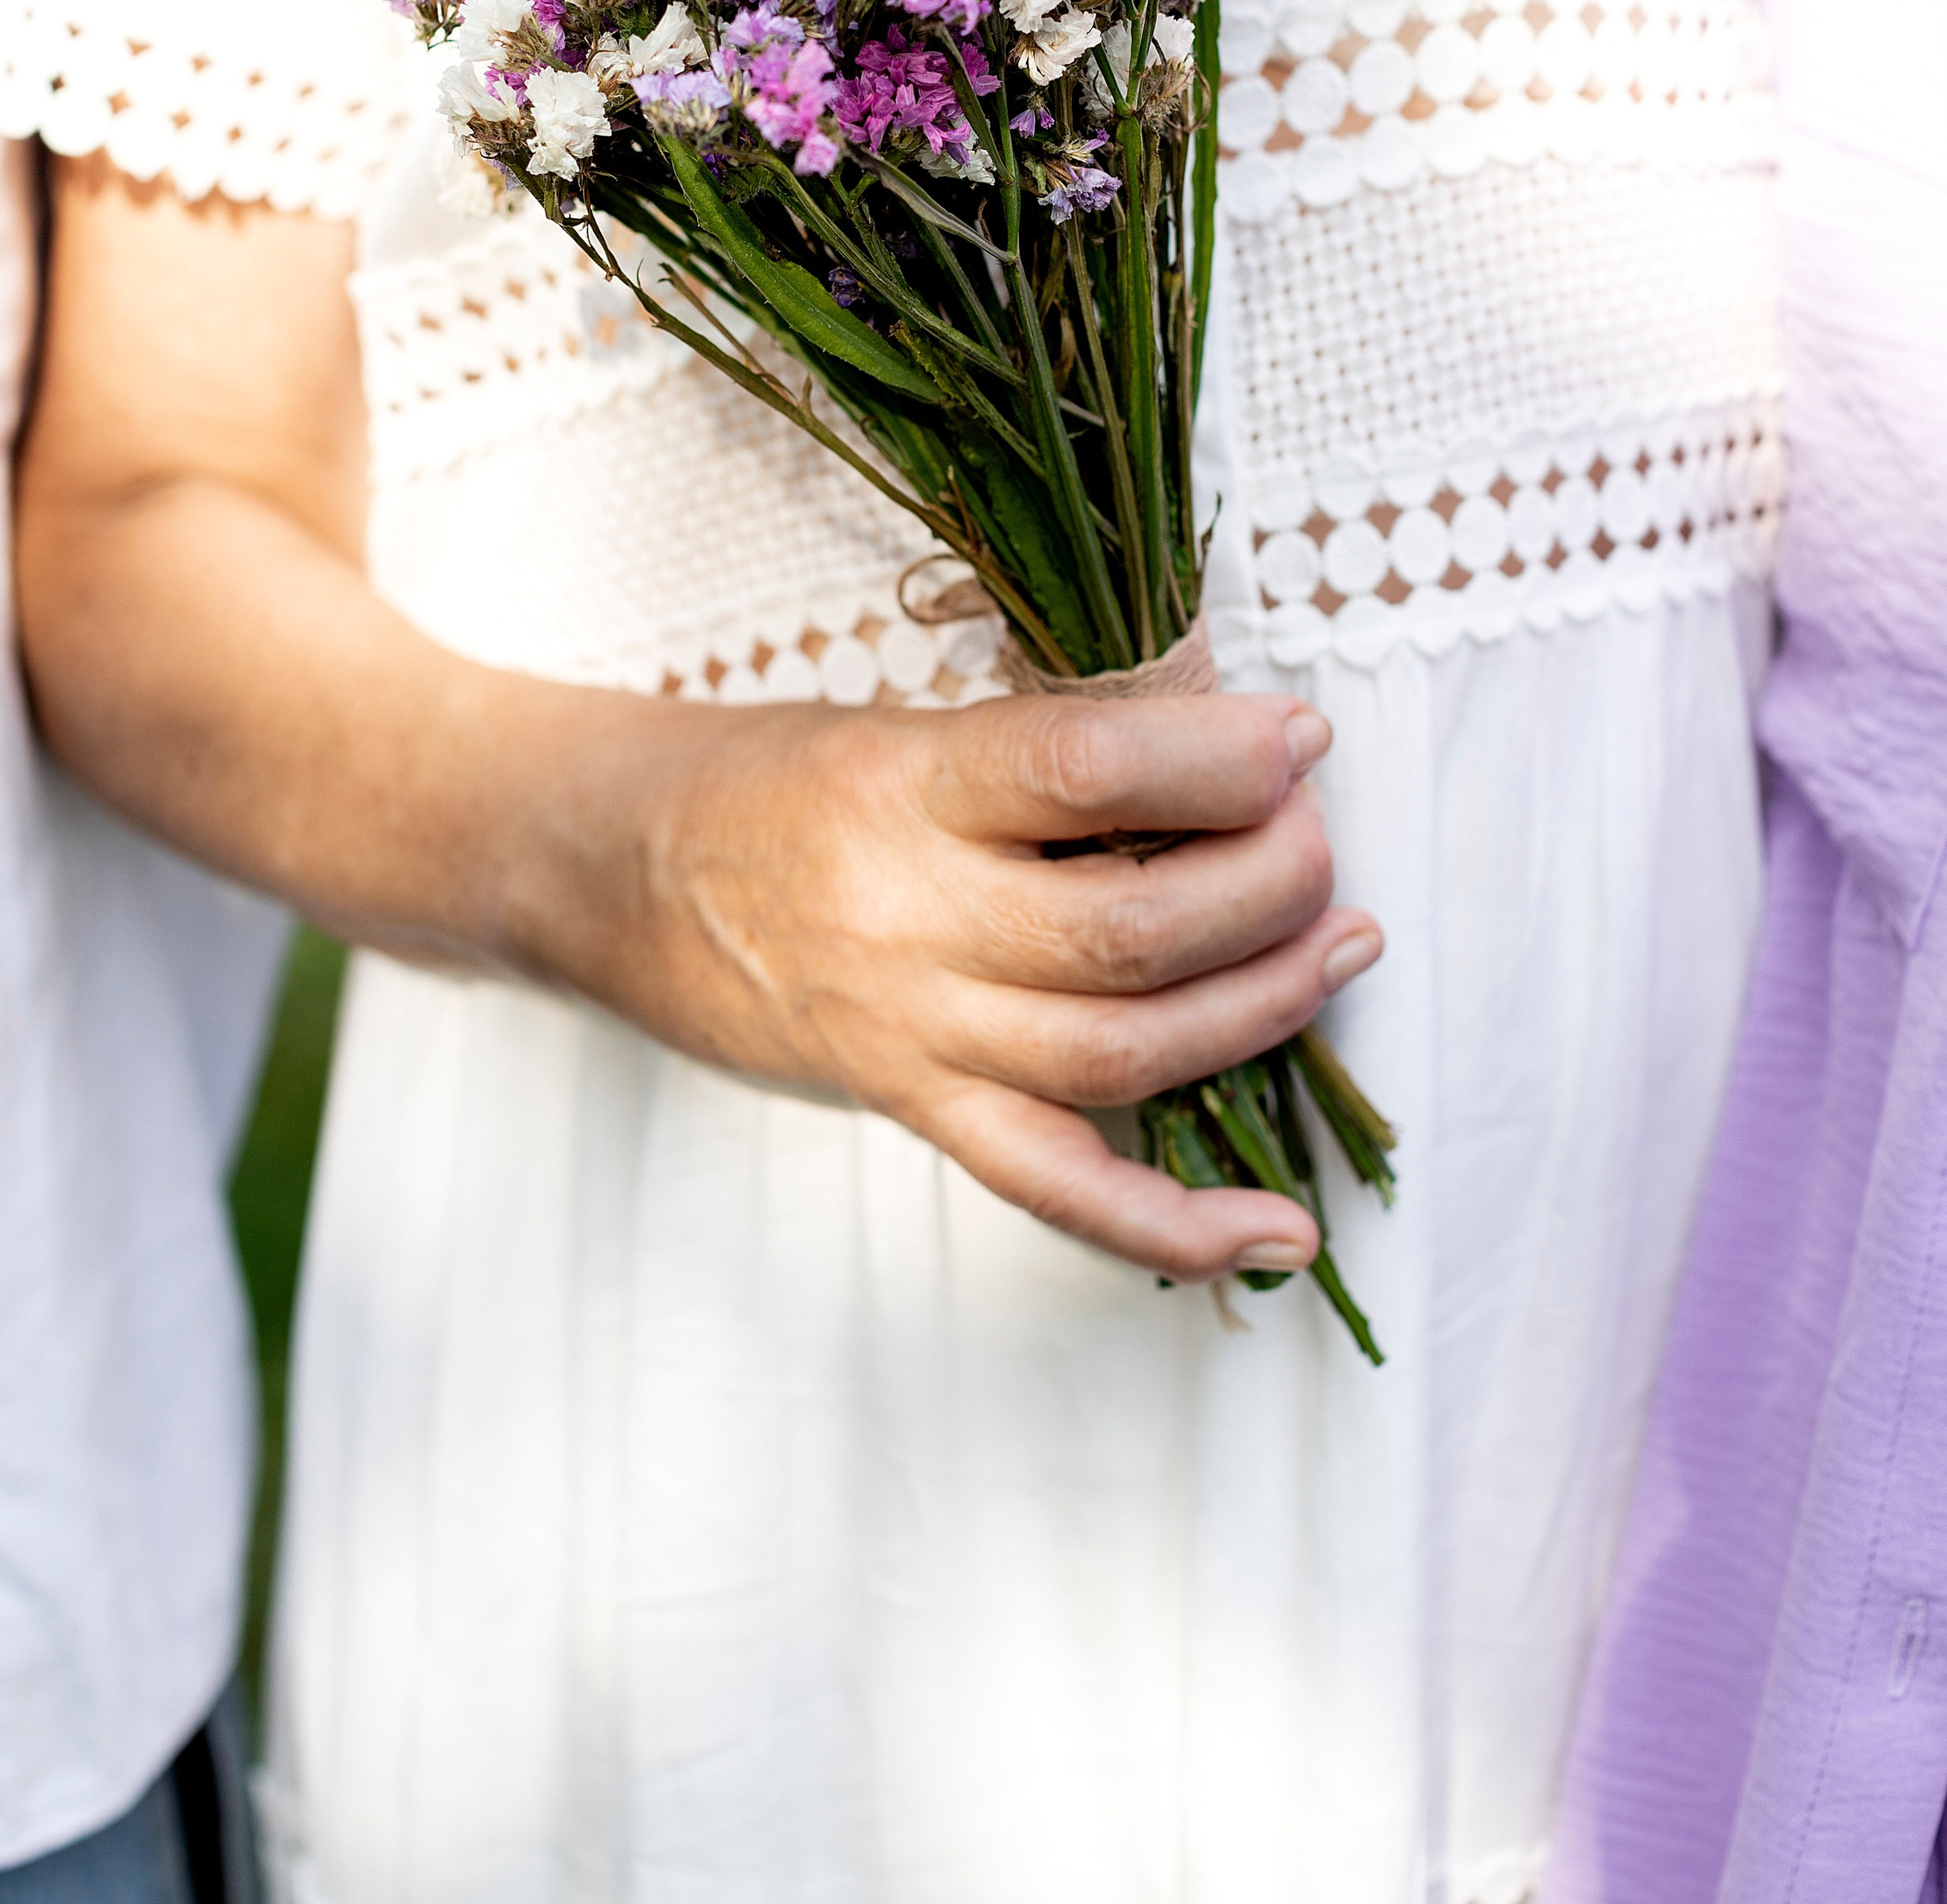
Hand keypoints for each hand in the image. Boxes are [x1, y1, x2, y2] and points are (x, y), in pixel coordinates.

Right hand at [554, 680, 1382, 1284]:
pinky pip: (1060, 1190)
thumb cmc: (776, 776)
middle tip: (1320, 845)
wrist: (615, 874)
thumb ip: (1043, 751)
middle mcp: (910, 917)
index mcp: (907, 786)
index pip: (1088, 768)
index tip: (1295, 736)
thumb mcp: (902, 724)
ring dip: (1262, 1007)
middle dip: (1268, 887)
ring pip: (1122, 1053)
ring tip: (1342, 950)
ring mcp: (913, 1031)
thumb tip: (1229, 753)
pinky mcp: (913, 1109)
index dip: (1217, 757)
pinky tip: (1285, 1233)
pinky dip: (1181, 1227)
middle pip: (1130, 930)